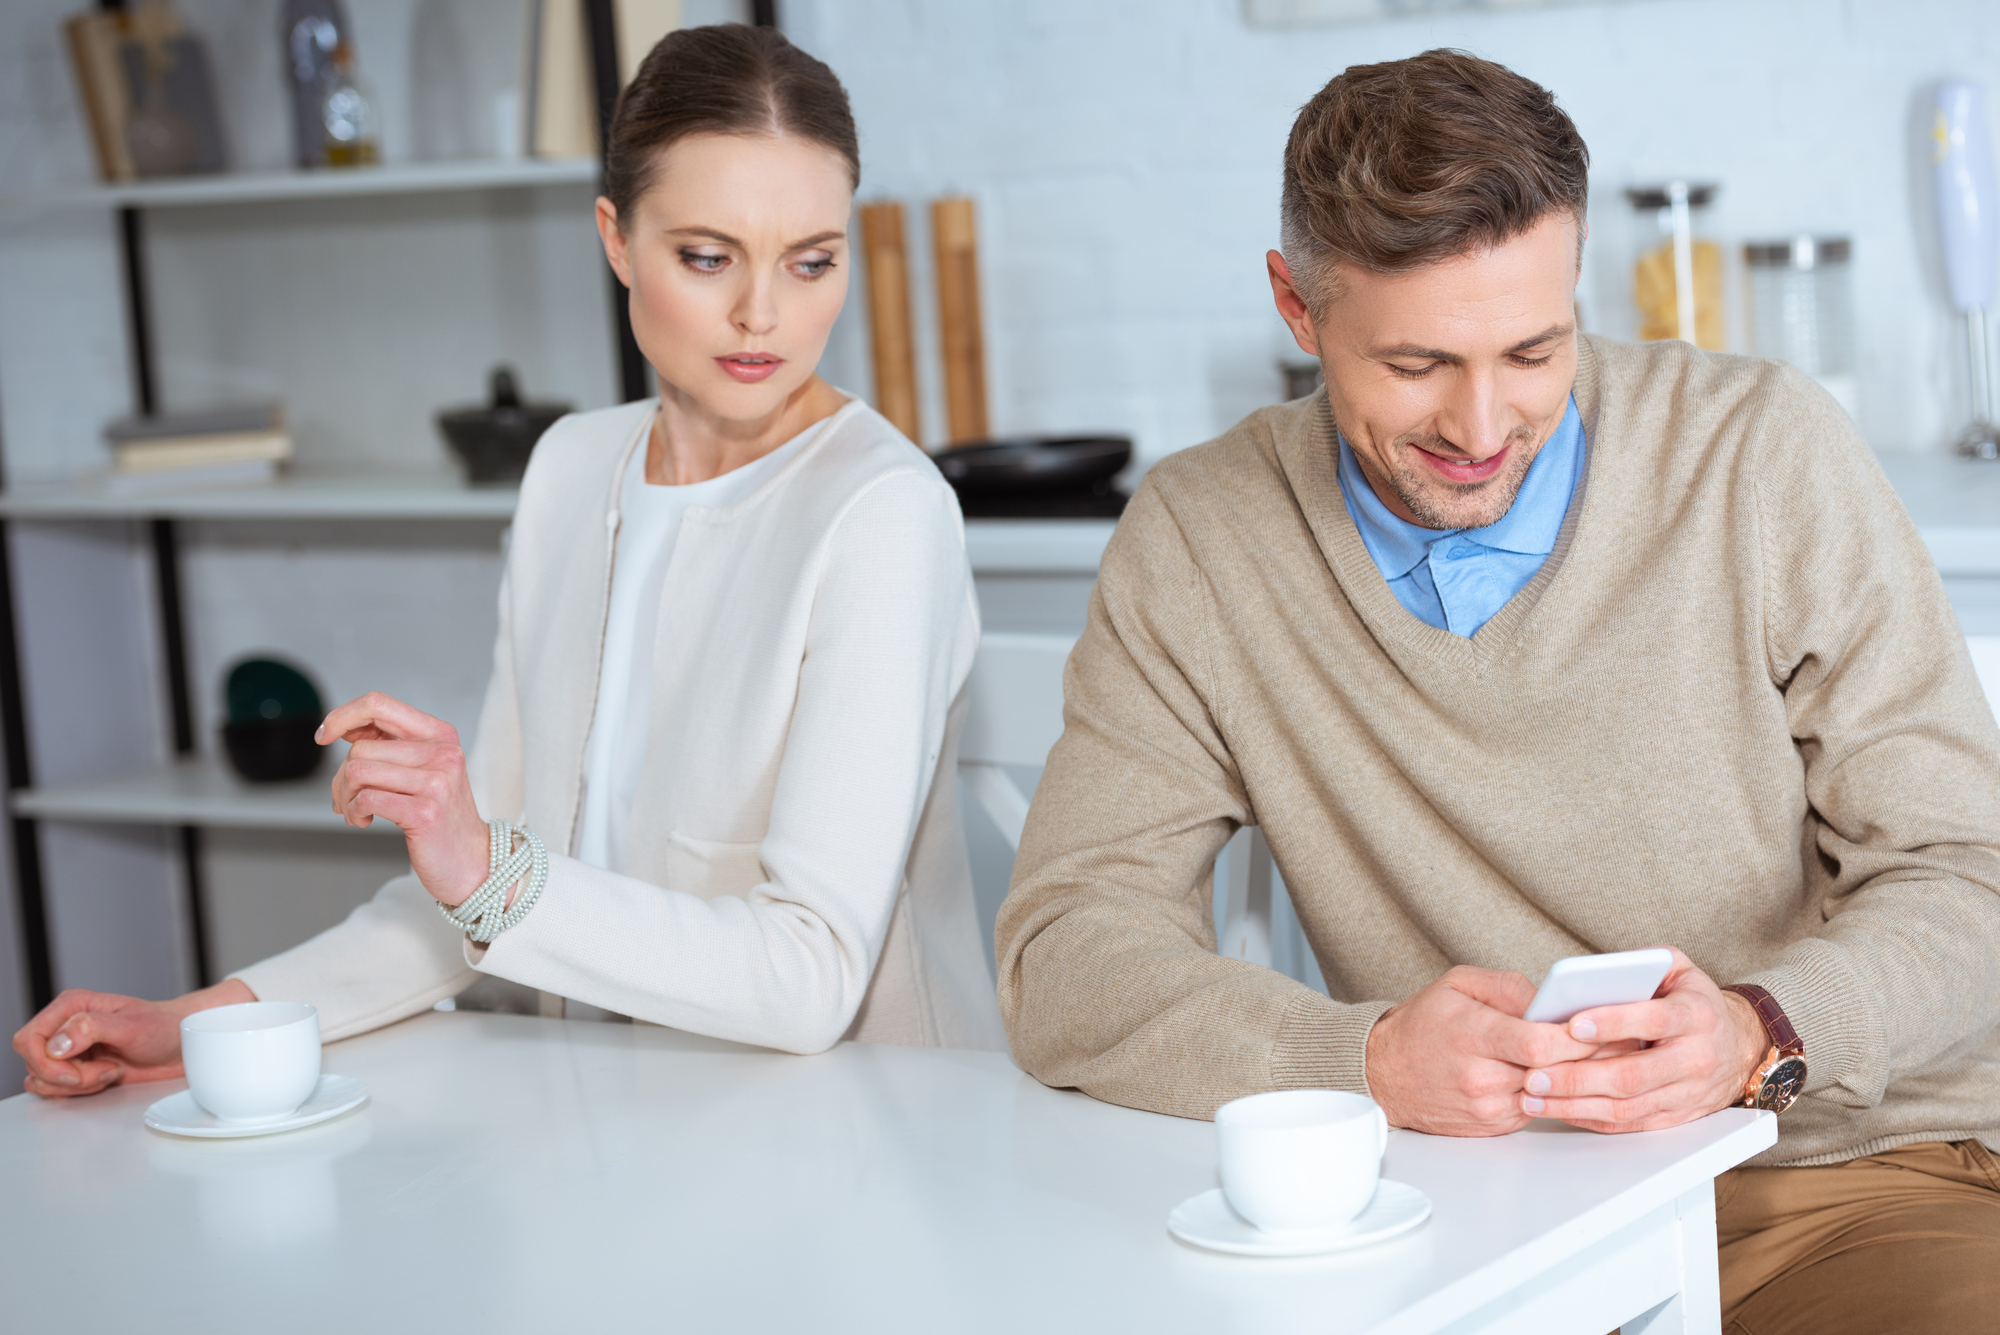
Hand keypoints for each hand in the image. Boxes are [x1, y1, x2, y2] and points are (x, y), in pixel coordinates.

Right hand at [11, 978, 253, 1098]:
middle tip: (106, 1070)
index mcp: (71, 1007)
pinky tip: (107, 1078)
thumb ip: (91, 1028)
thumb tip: (57, 1043)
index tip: (77, 1071)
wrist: (183, 1043)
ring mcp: (69, 1050)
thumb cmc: (163, 1027)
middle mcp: (64, 1026)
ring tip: (110, 1071)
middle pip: (33, 1063)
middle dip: (67, 1077)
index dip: (45, 1062)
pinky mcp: (77, 1069)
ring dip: (76, 1085)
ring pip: (42, 1080)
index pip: (28, 1039)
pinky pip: (56, 1089)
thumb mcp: (132, 1025)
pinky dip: (79, 1092)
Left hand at [323, 692, 489, 907]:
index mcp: (441, 734)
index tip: (324, 735)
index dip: (341, 716)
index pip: (378, 704)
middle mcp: (443, 753)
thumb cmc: (440, 816)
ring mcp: (437, 782)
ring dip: (344, 796)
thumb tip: (344, 726)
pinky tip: (362, 820)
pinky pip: (365, 798)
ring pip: (357, 771)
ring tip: (355, 811)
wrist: (472, 861)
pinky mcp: (425, 811)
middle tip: (346, 798)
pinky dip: (353, 811)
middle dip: (340, 777)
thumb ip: (391, 745)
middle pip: (361, 747)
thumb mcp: (423, 769)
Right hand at [1365, 965, 1600, 1135]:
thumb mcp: (1457, 984)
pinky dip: (1556, 1093)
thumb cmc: (1422, 1025)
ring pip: (1553, 1094)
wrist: (1384, 1074)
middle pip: (1555, 1072)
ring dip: (1579, 1078)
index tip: (1603, 1022)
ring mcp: (1488, 1107)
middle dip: (1592, 1055)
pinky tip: (1567, 1077)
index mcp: (1473, 1035)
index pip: (1540, 1043)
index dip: (1578, 1035)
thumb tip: (1553, 1001)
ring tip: (1605, 1057)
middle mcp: (1481, 1077)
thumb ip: (1509, 987)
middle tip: (1625, 1039)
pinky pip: (1539, 1109)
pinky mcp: (1494, 1126)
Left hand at [1520, 947, 1768, 1132]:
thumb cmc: (1695, 1003)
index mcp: (1694, 1017)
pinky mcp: (1675, 1117)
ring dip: (1574, 1104)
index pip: (1652, 1020)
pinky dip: (1589, 1119)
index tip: (1572, 1025)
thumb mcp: (1678, 969)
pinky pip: (1628, 1124)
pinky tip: (1557, 1109)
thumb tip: (1593, 970)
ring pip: (1625, 1106)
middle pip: (1631, 1075)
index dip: (1612, 1023)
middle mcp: (1694, 1059)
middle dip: (1577, 1077)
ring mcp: (1685, 1094)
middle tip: (1533, 1074)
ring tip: (1532, 1096)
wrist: (1741, 1048)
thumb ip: (1641, 961)